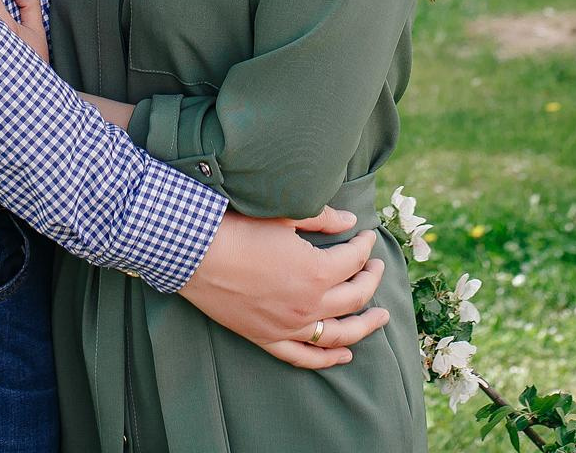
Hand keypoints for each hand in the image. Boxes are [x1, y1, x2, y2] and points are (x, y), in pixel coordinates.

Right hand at [179, 206, 389, 370]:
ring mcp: (288, 326)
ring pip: (337, 334)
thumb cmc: (238, 229)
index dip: (365, 247)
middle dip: (371, 280)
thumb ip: (323, 219)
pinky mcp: (266, 338)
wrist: (195, 253)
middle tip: (377, 269)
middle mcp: (308, 305)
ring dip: (364, 326)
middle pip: (354, 297)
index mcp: (316, 272)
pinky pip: (303, 357)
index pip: (355, 260)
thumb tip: (350, 222)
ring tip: (380, 317)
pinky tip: (345, 354)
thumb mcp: (285, 217)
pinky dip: (327, 358)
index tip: (366, 237)